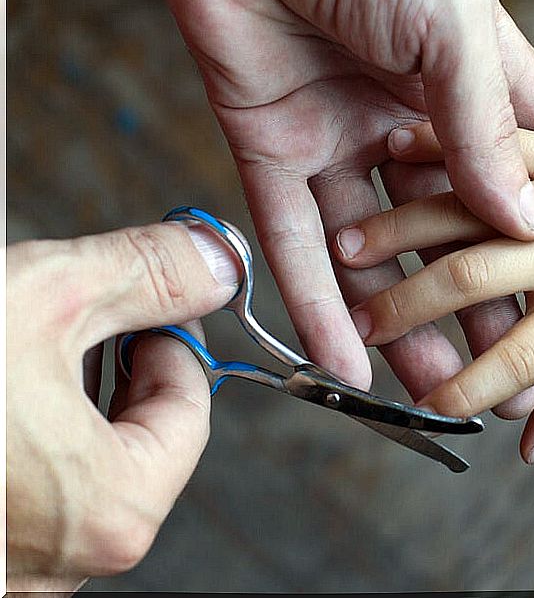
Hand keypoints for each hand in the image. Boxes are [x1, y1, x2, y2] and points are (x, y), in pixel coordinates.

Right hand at [5, 221, 239, 589]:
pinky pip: (34, 493)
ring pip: (86, 467)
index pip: (189, 410)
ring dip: (72, 407)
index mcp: (112, 508)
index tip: (144, 314)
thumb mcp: (48, 298)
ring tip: (28, 363)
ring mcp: (20, 566)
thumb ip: (151, 274)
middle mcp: (72, 558)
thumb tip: (218, 261)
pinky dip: (30, 443)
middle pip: (143, 442)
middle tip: (82, 329)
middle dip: (120, 375)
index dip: (170, 346)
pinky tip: (3, 403)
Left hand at [166, 0, 533, 413]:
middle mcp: (407, 123)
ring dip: (401, 323)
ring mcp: (340, 142)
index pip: (526, 170)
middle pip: (451, 234)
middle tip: (503, 375)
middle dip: (477, 306)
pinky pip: (296, 242)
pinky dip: (317, 303)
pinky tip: (346, 358)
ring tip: (433, 391)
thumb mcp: (451, 32)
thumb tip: (528, 225)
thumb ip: (484, 128)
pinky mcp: (273, 154)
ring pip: (376, 254)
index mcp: (468, 84)